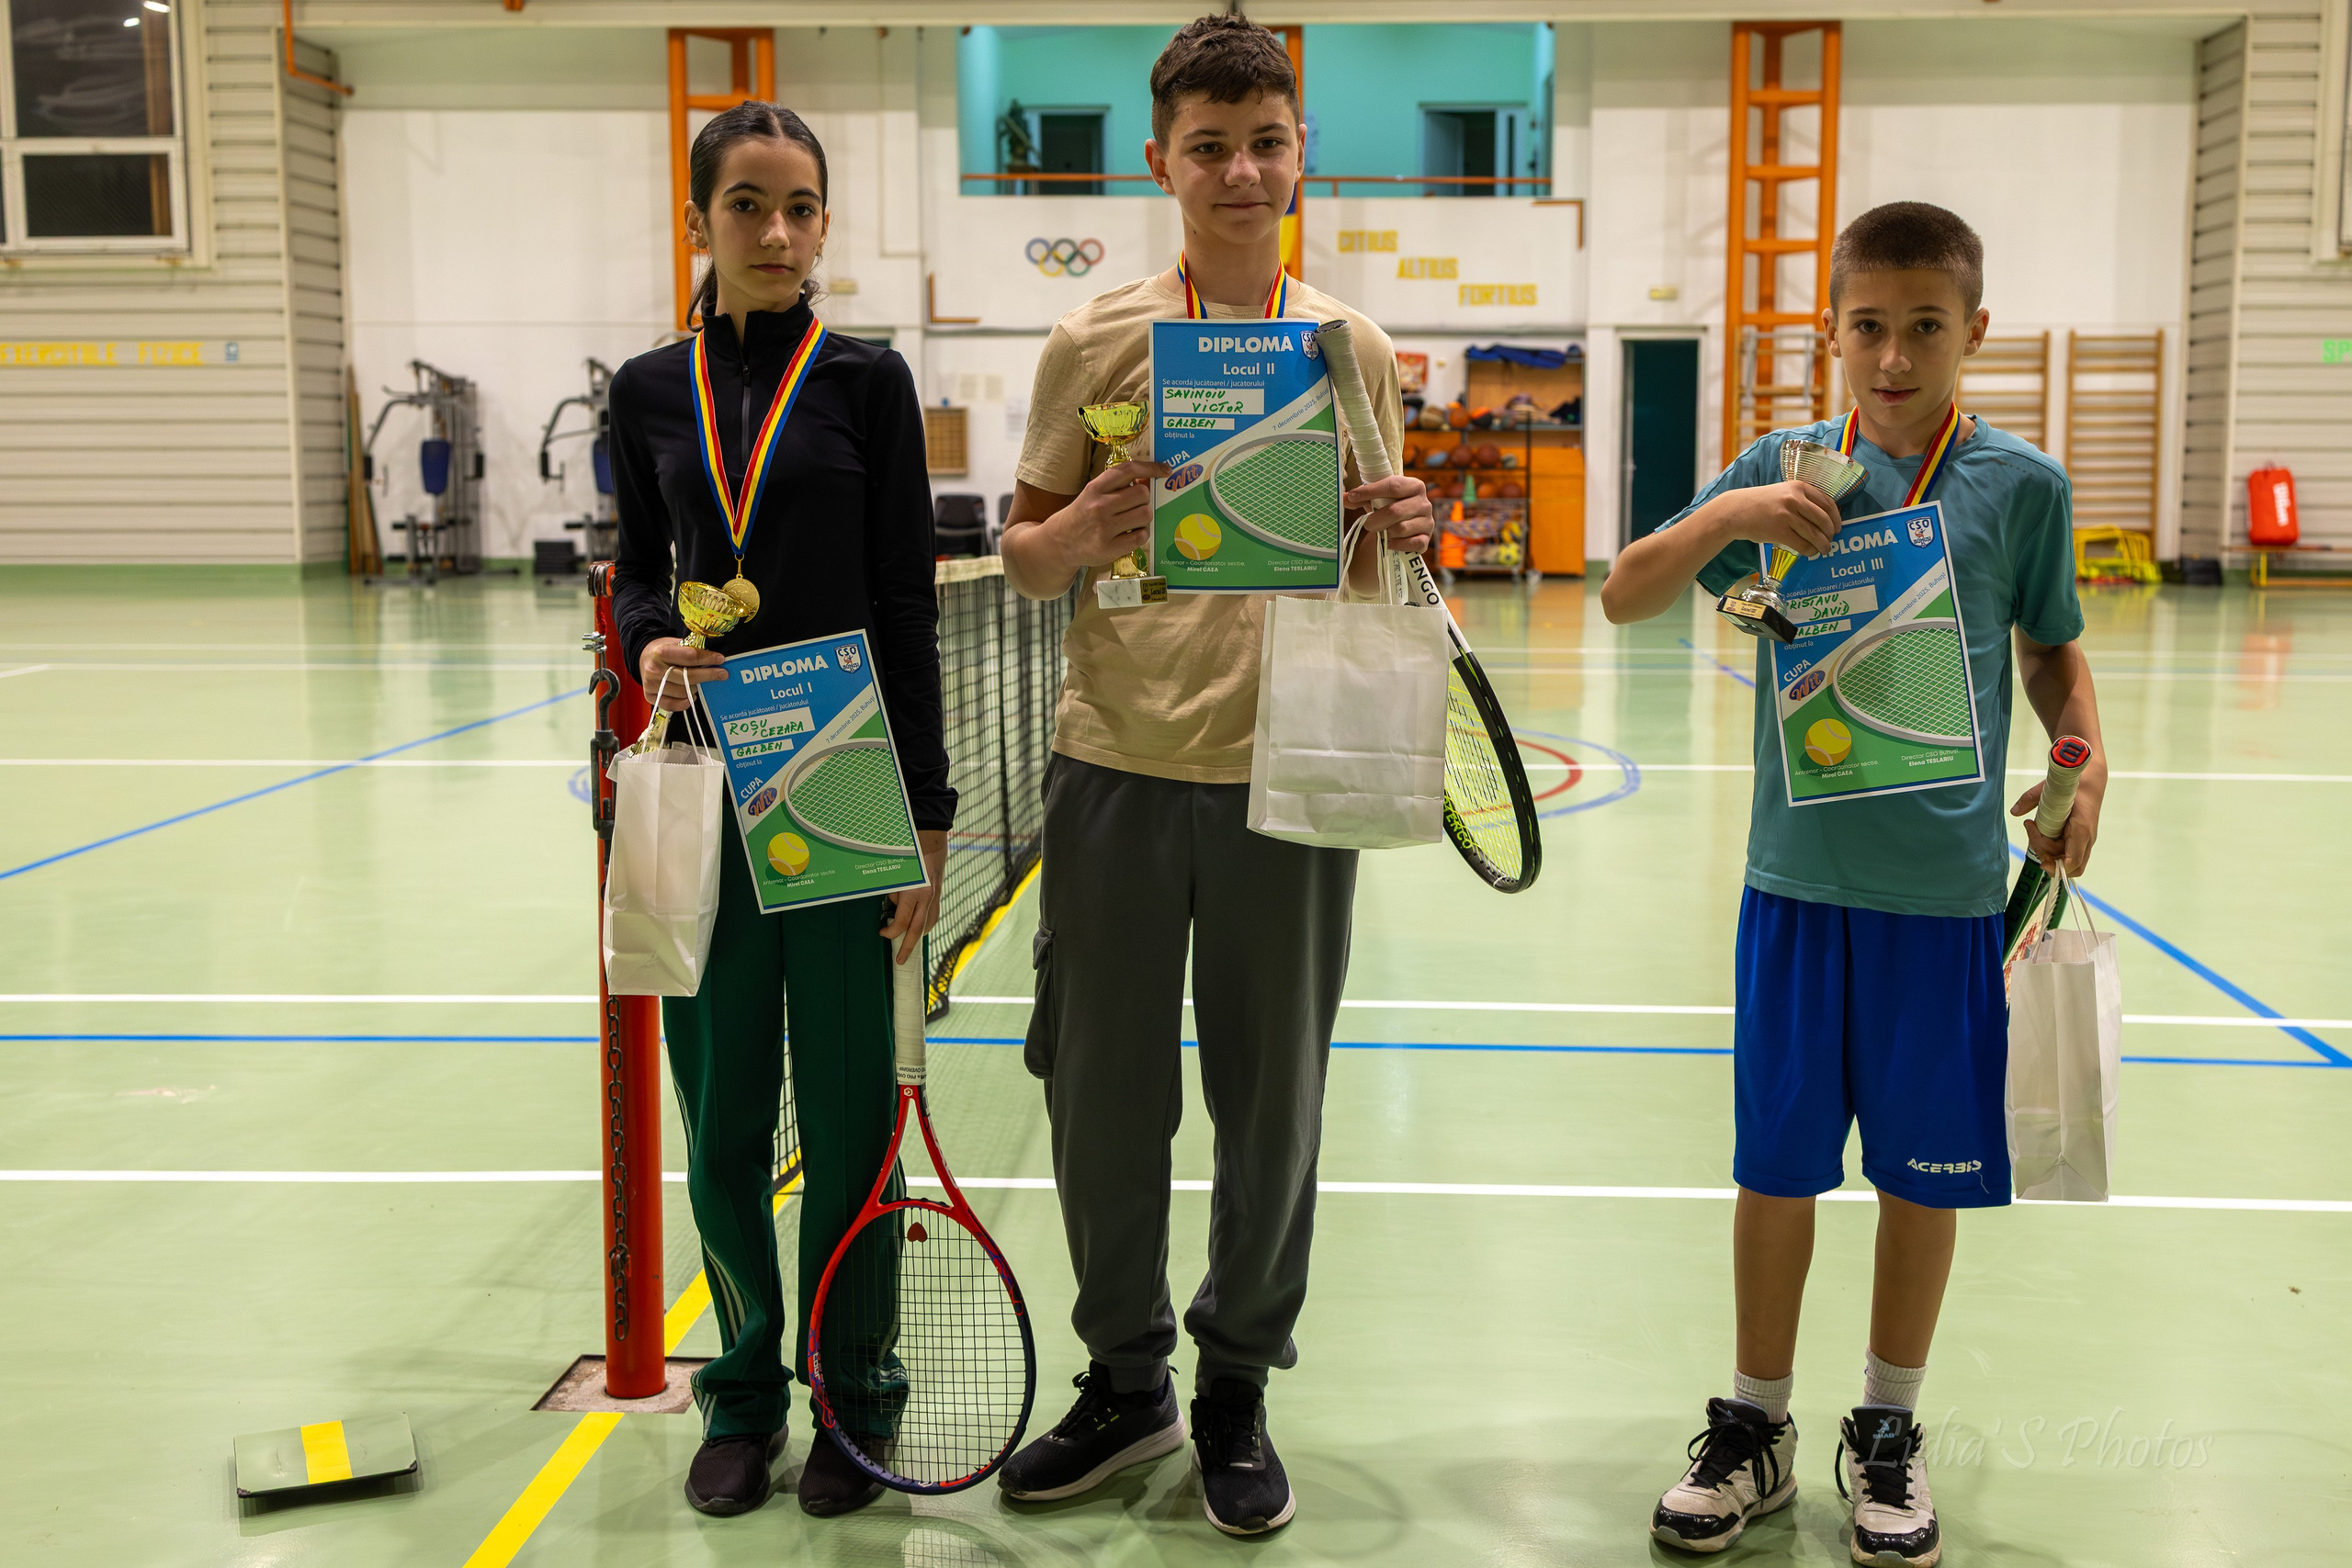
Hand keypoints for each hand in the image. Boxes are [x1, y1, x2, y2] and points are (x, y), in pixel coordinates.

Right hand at [639, 638, 725, 711]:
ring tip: (701, 683)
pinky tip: (691, 697)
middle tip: (723, 674)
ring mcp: (651, 684)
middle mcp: (654, 669)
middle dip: (708, 675)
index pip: (690, 656)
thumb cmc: (664, 650)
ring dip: (696, 688)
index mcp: (661, 652)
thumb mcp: (676, 643)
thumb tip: (714, 659)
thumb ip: (692, 650)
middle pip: (688, 677)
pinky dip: (683, 703)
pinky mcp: (649, 696)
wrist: (643, 657)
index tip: (720, 659)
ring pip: (682, 692)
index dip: (707, 658)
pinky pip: (670, 705)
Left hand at [880, 829, 948, 964]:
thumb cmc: (909, 855)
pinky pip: (933, 915)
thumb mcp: (895, 874)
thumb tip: (895, 904)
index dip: (891, 932)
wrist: (931, 841)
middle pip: (918, 931)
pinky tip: (919, 927)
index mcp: (914, 893)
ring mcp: (935, 896)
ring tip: (908, 944)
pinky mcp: (939, 894)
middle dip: (907, 947)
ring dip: (918, 936)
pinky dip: (926, 924)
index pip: (902, 923)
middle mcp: (927, 898)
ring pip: (928, 924)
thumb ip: (894, 892)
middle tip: (899, 960)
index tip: (882, 932)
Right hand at [1051, 459, 1169, 571]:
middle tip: (1134, 505)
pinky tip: (1131, 534)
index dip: (1150, 468)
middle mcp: (1099, 506)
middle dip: (1144, 499)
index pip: (1128, 470)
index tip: (1165, 470)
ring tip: (1132, 521)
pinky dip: (1141, 535)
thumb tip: (1147, 480)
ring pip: (1145, 514)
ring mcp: (1104, 528)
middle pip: (1142, 494)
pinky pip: (1141, 537)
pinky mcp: (1109, 548)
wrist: (1059, 542)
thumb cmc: (1081, 514)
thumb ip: (1115, 486)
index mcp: (1094, 488)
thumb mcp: (1092, 494)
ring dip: (1144, 517)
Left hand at [1344, 473, 1434, 554]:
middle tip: (1367, 524)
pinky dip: (1396, 545)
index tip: (1353, 496)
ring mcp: (1427, 522)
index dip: (1371, 491)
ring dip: (1385, 533)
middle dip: (1375, 520)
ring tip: (1380, 532)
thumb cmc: (1389, 508)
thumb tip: (1344, 498)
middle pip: (1395, 511)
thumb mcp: (1376, 500)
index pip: (1393, 486)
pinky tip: (1389, 543)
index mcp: (1414, 486)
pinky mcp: (1426, 539)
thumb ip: (1361, 498)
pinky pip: (1411, 544)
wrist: (1403, 528)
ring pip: (1401, 529)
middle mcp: (1424, 503)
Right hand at [1720, 480, 1839, 560]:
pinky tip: (1810, 552)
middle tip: (1831, 540)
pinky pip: (1802, 544)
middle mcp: (1794, 499)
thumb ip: (1802, 500)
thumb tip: (1825, 517)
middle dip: (1831, 533)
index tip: (1838, 527)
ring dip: (1823, 545)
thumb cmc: (1761, 503)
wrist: (1735, 510)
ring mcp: (1786, 515)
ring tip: (1824, 549)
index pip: (1827, 503)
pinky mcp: (1778, 531)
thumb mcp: (1783, 492)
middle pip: (1823, 520)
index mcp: (1799, 487)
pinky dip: (1810, 550)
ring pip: (1814, 534)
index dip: (1836, 517)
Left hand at [2009, 779, 2101, 877]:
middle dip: (2046, 855)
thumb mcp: (2050, 788)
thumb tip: (2014, 812)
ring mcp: (2085, 841)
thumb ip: (2030, 798)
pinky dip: (2052, 849)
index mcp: (2081, 830)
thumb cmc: (2074, 785)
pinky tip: (2041, 832)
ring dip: (2046, 850)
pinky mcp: (2080, 840)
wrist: (2091, 780)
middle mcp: (2086, 839)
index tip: (2041, 862)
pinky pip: (2067, 854)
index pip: (2072, 861)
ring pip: (2066, 861)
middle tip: (2032, 832)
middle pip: (2067, 865)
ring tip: (2034, 828)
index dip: (2056, 867)